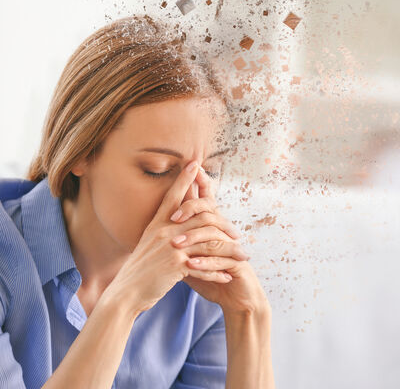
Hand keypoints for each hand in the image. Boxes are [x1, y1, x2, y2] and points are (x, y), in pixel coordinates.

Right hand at [104, 160, 243, 315]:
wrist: (125, 292)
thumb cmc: (138, 270)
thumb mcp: (148, 245)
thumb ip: (163, 233)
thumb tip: (174, 224)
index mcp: (157, 224)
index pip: (173, 196)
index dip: (184, 179)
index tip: (195, 163)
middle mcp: (164, 231)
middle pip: (200, 216)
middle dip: (223, 223)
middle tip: (237, 232)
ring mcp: (171, 246)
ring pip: (208, 241)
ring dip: (228, 250)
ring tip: (242, 256)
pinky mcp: (175, 264)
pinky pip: (204, 265)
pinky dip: (218, 272)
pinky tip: (228, 276)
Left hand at [170, 166, 269, 314]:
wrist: (234, 295)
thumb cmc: (210, 272)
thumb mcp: (191, 254)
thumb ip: (180, 239)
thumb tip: (158, 227)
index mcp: (212, 226)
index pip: (207, 200)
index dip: (201, 183)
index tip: (192, 167)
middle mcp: (224, 232)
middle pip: (210, 210)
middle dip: (192, 209)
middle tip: (174, 216)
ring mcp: (232, 245)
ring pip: (214, 234)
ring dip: (194, 239)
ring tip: (177, 245)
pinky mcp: (238, 262)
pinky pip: (222, 258)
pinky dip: (206, 262)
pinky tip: (191, 265)